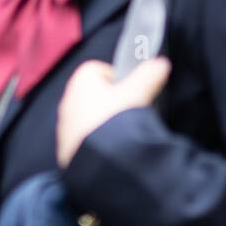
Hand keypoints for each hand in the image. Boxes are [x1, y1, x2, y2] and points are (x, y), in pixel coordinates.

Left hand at [56, 57, 170, 167]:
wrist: (97, 161)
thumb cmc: (115, 120)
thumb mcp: (138, 93)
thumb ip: (149, 75)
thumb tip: (160, 64)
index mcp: (81, 79)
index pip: (102, 69)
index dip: (120, 79)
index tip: (133, 93)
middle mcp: (68, 98)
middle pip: (96, 93)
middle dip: (113, 101)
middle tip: (129, 113)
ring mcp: (65, 124)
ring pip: (89, 116)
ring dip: (104, 121)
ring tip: (122, 133)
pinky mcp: (65, 146)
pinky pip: (84, 137)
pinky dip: (97, 139)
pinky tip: (110, 147)